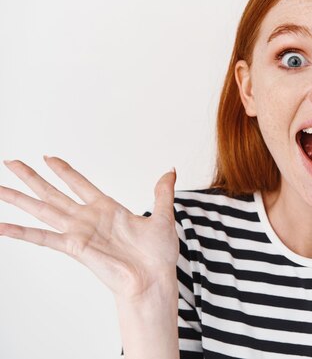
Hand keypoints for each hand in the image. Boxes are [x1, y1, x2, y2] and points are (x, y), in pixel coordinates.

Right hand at [0, 156, 178, 300]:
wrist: (155, 280)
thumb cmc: (159, 256)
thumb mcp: (164, 216)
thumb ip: (162, 192)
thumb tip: (170, 171)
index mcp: (108, 209)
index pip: (80, 184)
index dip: (64, 170)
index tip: (48, 157)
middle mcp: (89, 219)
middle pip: (53, 192)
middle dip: (31, 177)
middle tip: (10, 162)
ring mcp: (79, 232)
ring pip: (42, 209)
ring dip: (19, 197)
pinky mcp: (75, 247)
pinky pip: (43, 237)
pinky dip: (21, 232)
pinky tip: (1, 226)